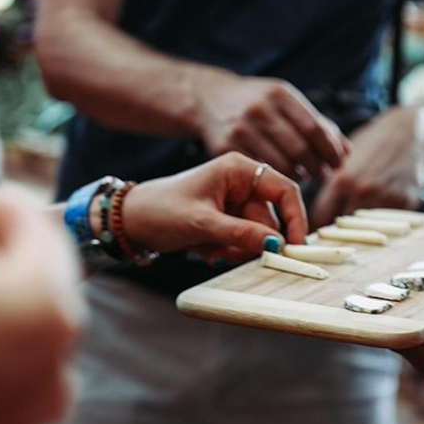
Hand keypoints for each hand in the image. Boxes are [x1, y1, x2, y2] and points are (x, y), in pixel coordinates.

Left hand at [121, 153, 308, 263]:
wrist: (130, 221)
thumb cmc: (160, 211)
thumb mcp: (202, 223)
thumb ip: (241, 233)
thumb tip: (276, 244)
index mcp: (239, 169)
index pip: (284, 190)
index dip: (294, 218)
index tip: (294, 246)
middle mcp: (241, 182)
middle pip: (269, 219)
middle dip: (250, 242)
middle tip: (226, 254)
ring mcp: (234, 202)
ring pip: (255, 235)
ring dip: (235, 249)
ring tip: (207, 249)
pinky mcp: (227, 219)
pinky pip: (242, 241)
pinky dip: (227, 250)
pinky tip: (204, 250)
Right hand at [196, 72, 349, 178]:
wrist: (210, 98)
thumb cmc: (259, 102)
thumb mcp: (286, 102)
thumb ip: (317, 124)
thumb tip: (346, 151)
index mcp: (279, 94)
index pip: (315, 129)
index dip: (331, 151)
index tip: (338, 163)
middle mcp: (259, 110)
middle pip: (300, 150)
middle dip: (317, 167)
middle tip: (323, 174)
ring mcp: (240, 129)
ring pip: (281, 165)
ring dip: (298, 175)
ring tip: (304, 174)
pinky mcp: (225, 147)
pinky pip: (260, 171)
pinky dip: (275, 177)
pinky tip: (281, 175)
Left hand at [311, 107, 423, 226]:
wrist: (410, 133)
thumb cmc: (374, 142)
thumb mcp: (344, 157)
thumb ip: (330, 182)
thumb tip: (312, 206)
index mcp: (343, 180)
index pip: (321, 217)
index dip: (317, 223)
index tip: (317, 227)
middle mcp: (363, 192)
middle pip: (342, 226)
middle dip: (339, 226)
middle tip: (340, 221)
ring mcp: (386, 199)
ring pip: (365, 226)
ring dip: (362, 223)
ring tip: (365, 207)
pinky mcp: (406, 204)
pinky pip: (387, 221)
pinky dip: (383, 216)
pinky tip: (384, 201)